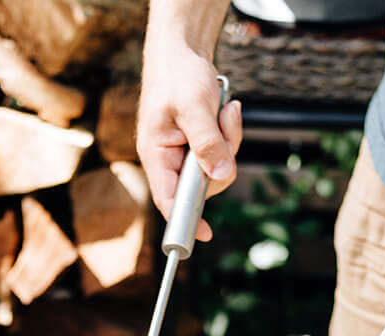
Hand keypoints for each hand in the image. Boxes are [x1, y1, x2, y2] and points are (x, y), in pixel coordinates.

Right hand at [137, 43, 241, 239]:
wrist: (181, 51)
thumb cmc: (178, 75)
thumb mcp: (194, 107)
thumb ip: (207, 143)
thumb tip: (221, 177)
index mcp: (156, 156)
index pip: (169, 199)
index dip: (186, 219)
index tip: (205, 234)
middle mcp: (168, 161)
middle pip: (202, 184)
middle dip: (222, 158)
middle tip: (225, 122)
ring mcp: (184, 155)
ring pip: (216, 168)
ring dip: (228, 140)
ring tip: (224, 110)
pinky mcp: (198, 146)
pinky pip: (221, 153)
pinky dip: (228, 134)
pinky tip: (224, 111)